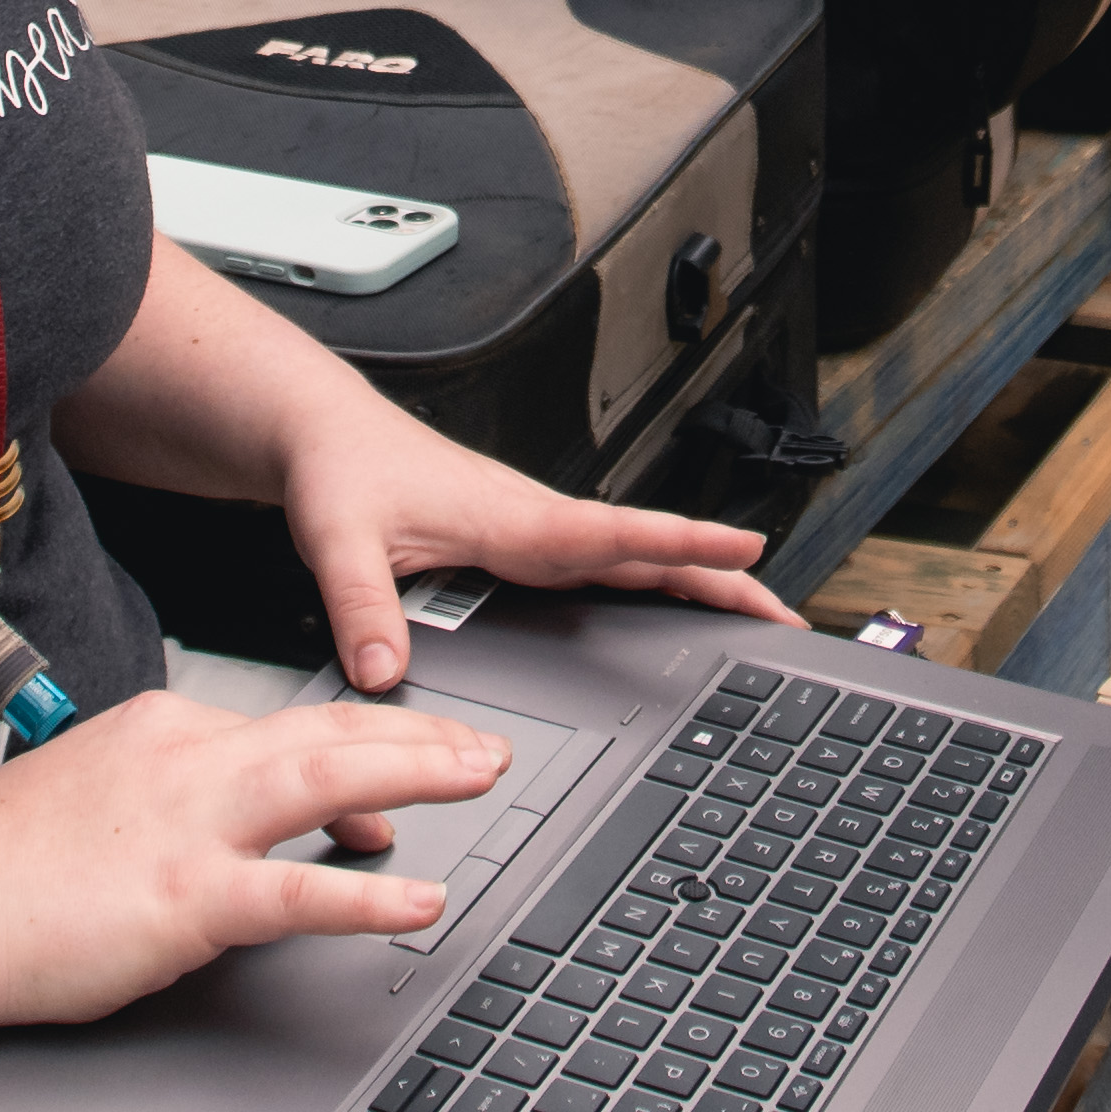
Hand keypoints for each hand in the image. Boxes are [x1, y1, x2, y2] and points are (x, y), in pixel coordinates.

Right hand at [0, 684, 525, 1023]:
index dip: (363, 747)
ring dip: (415, 774)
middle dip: (417, 737)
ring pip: (326, 780)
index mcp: (164, 731)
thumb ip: (180, 805)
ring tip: (481, 776)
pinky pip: (296, 892)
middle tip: (484, 748)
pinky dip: (366, 893)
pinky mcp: (182, 897)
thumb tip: (255, 835)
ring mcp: (188, 828)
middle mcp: (187, 761)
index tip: (410, 763)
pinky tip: (419, 898)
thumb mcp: (96, 798)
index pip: (286, 729)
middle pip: (326, 733)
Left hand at [275, 395, 784, 695]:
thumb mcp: (338, 541)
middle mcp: (536, 523)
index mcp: (512, 519)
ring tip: (757, 617)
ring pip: (634, 558)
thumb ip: (361, 609)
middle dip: (723, 578)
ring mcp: (535, 533)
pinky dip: (655, 579)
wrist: (324, 435)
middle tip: (787, 615)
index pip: (614, 533)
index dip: (684, 544)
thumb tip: (386, 676)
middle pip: (649, 552)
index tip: (747, 551)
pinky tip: (672, 604)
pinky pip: (604, 565)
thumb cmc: (341, 471)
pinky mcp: (522, 544)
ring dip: (698, 580)